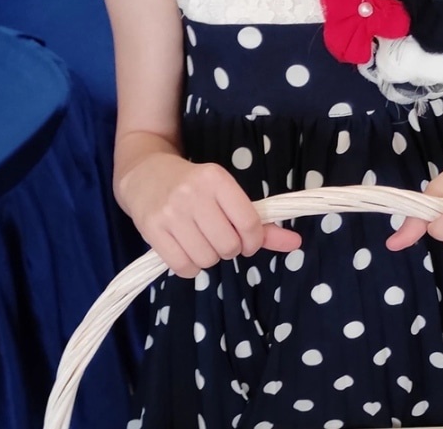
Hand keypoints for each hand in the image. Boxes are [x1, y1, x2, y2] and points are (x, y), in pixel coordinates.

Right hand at [120, 154, 301, 276]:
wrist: (145, 174)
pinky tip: (186, 249)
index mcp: (217, 179)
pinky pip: (183, 267)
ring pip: (206, 259)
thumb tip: (296, 242)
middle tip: (221, 239)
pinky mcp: (152, 230)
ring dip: (209, 258)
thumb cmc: (194, 186)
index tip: (248, 241)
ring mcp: (171, 212)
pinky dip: (190, 267)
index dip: (254, 241)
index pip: (249, 223)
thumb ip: (261, 221)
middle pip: (228, 245)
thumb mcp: (226, 194)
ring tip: (202, 242)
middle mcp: (194, 194)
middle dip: (230, 249)